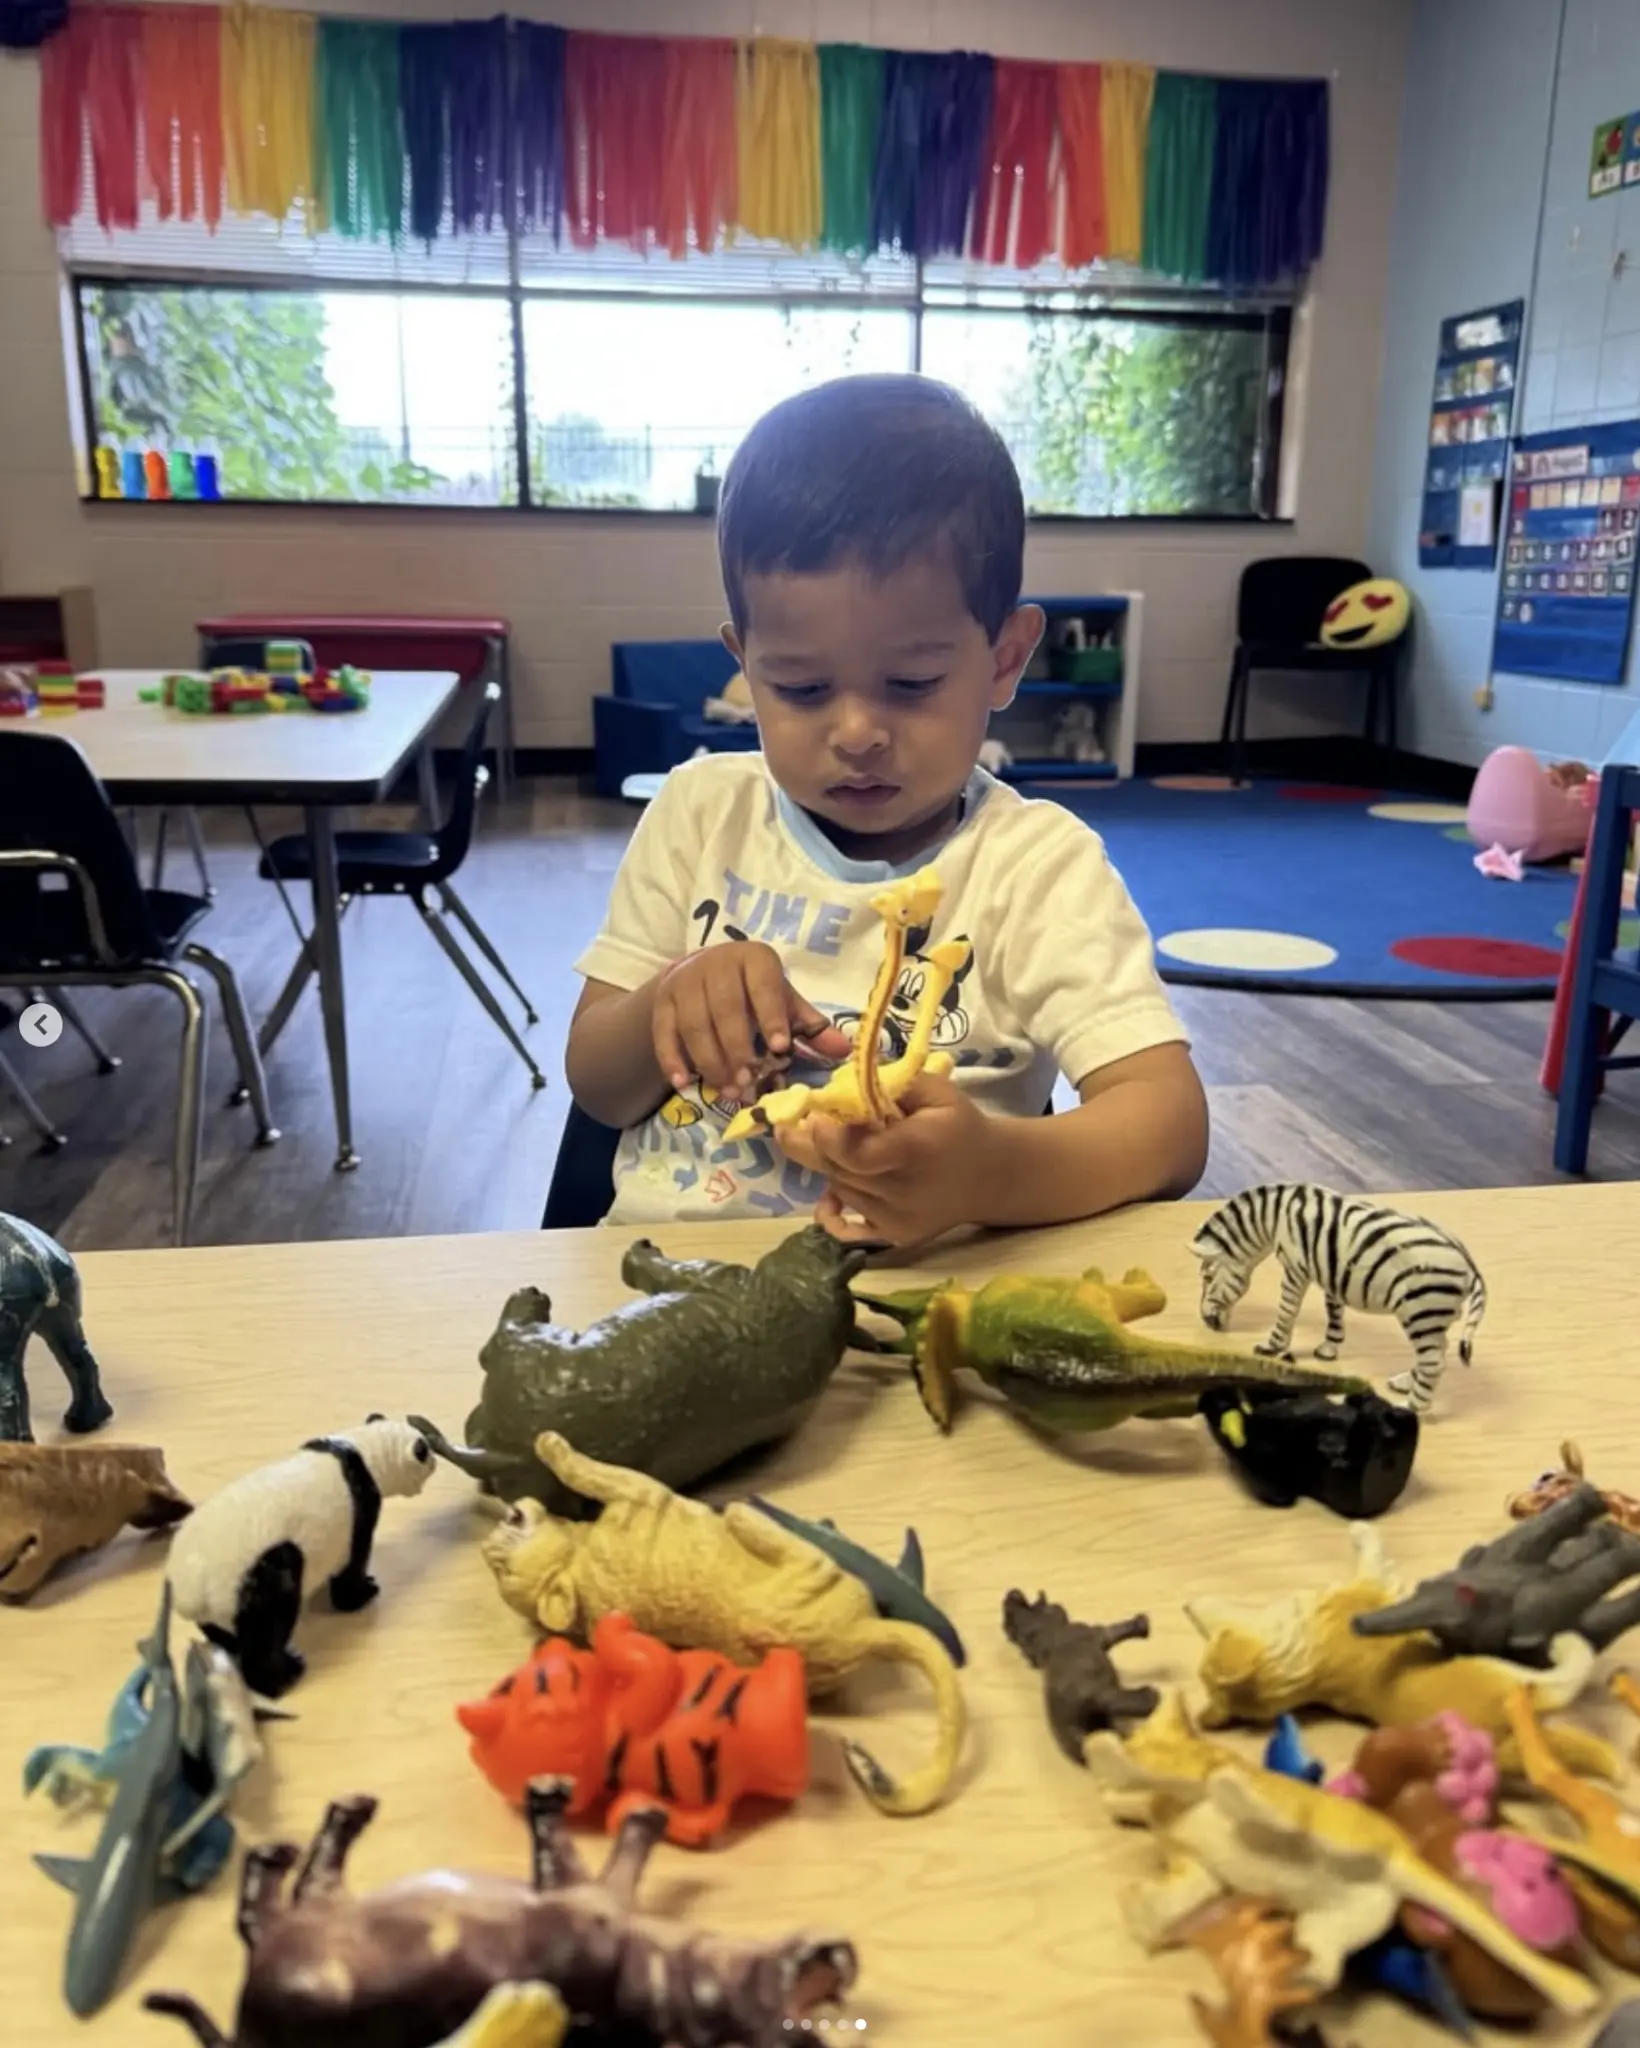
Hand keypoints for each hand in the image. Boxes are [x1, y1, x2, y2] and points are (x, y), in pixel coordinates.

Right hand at [653, 943, 849, 1095]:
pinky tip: (684, 1083)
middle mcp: (716, 965)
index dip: (771, 1016)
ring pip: (694, 1025)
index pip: (763, 986)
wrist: (701, 972)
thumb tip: (844, 1050)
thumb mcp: (782, 999)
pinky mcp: (662, 1001)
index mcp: (754, 959)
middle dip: (737, 1049)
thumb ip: (808, 1025)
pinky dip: (673, 1059)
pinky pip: (664, 1033)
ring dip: (710, 1061)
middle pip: (724, 1008)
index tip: (779, 1048)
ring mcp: (685, 982)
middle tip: (749, 1082)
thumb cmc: (752, 989)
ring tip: (728, 1090)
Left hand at [776, 1071, 994, 1246]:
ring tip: (844, 1148)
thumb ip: (890, 1084)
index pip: (857, 1152)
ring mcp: (896, 1218)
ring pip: (839, 1188)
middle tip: (790, 1125)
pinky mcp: (892, 1236)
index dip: (827, 1136)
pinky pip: (845, 1228)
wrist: (990, 1177)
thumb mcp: (936, 1090)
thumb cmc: (958, 1125)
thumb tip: (839, 1083)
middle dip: (808, 1145)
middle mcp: (903, 1189)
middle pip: (837, 1170)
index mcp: (916, 1148)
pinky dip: (832, 1211)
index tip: (814, 1115)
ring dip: (831, 1166)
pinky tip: (830, 1197)